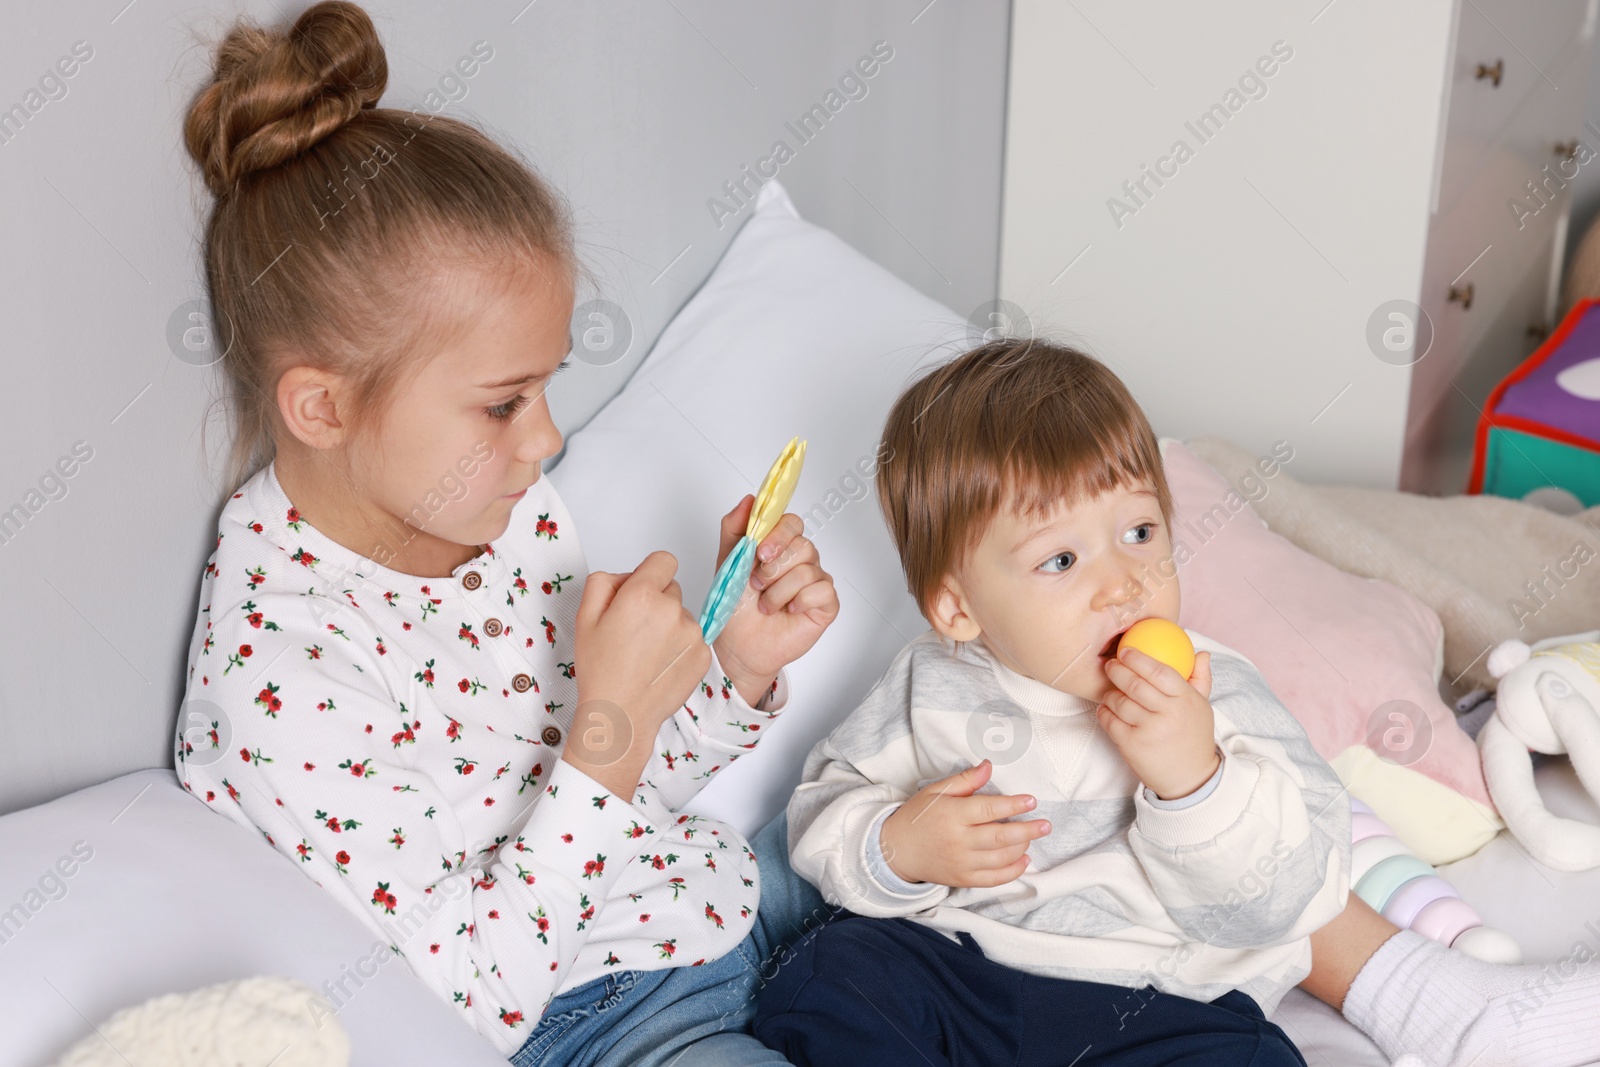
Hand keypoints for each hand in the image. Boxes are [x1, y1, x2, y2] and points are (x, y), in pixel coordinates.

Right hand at [567, 551, 711, 794]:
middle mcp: (672, 610)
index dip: (649, 573)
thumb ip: (604, 581)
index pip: (663, 560)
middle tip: (634, 630)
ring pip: (682, 615)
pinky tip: (659, 665)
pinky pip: (693, 638)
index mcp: (641, 595)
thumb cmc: (600, 669)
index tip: (641, 591)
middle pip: (671, 588)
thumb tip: (628, 575)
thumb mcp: (584, 616)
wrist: (621, 714)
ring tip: (646, 653)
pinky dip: (680, 647)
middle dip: (655, 601)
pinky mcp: (703, 654)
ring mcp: (692, 633)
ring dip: (668, 625)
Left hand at [711, 495, 838, 705]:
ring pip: (808, 570)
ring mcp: (815, 581)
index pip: (791, 522)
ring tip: (766, 604)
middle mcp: (800, 560)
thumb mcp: (728, 561)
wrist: (738, 645)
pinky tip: (788, 611)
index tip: (759, 552)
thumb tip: (749, 500)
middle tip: (758, 584)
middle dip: (773, 568)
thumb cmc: (735, 606)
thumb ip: (735, 528)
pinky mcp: (825, 604)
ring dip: (779, 592)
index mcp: (779, 546)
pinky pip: (821, 591)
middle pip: (803, 545)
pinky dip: (798, 602)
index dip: (778, 535)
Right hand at [878, 760, 1049, 887]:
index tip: (1031, 800)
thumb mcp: (935, 792)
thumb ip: (964, 780)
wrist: (896, 851)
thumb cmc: (917, 817)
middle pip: (1000, 837)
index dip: (1013, 804)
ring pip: (1000, 858)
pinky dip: (1013, 871)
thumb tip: (988, 766)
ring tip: (1032, 837)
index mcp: (952, 815)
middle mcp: (958, 841)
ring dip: (1021, 848)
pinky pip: (994, 878)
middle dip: (1027, 830)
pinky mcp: (963, 879)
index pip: (989, 809)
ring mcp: (961, 863)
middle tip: (1045, 825)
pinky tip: (1024, 860)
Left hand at [1097, 646, 1217, 799]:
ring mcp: (1149, 730)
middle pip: (1135, 684)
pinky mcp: (1132, 745)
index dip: (1139, 658)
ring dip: (1110, 693)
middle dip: (1117, 670)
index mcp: (1185, 700)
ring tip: (1111, 692)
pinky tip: (1107, 709)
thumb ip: (1200, 679)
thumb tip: (1201, 653)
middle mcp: (1168, 714)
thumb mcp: (1202, 708)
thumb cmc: (1194, 737)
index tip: (1126, 651)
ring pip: (1119, 702)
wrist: (1190, 778)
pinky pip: (1110, 721)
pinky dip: (1104, 712)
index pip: (1160, 671)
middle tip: (1111, 665)